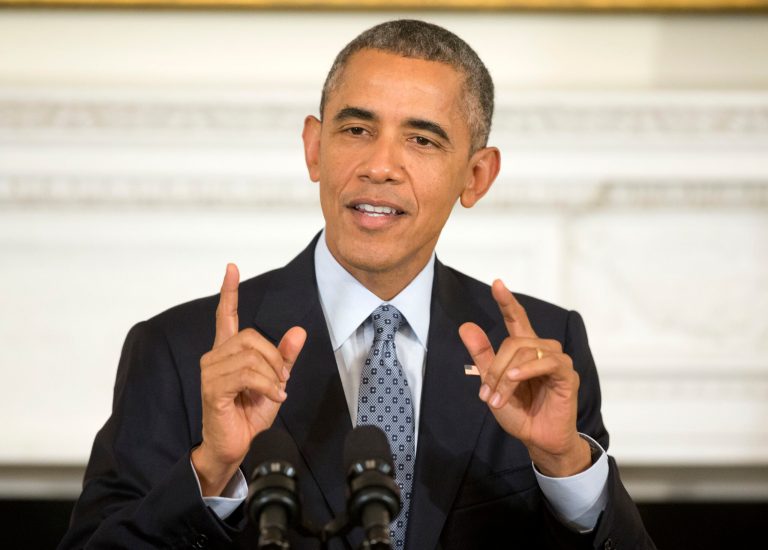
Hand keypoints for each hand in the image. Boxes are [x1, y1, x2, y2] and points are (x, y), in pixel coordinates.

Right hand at [191, 263, 305, 495]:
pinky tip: (272, 397)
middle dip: (275, 358)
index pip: (225, 315)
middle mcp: (215, 357)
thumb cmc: (250, 413)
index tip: (232, 267)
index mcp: (227, 352)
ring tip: (275, 391)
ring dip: (272, 376)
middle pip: (251, 337)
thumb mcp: (275, 381)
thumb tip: (299, 331)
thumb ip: (285, 356)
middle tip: (282, 381)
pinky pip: (248, 375)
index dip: (229, 291)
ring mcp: (211, 372)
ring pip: (251, 357)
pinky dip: (267, 386)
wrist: (238, 445)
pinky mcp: (213, 389)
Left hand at [459, 280, 589, 476]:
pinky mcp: (567, 375)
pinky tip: (514, 380)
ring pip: (525, 351)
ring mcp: (557, 361)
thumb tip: (466, 326)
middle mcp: (542, 350)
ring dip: (506, 375)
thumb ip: (482, 355)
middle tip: (487, 395)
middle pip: (513, 341)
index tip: (497, 283)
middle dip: (494, 368)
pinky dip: (527, 369)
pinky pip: (547, 361)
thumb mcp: (492, 384)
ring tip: (498, 398)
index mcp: (525, 350)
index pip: (516, 318)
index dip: (507, 301)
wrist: (537, 439)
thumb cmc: (519, 412)